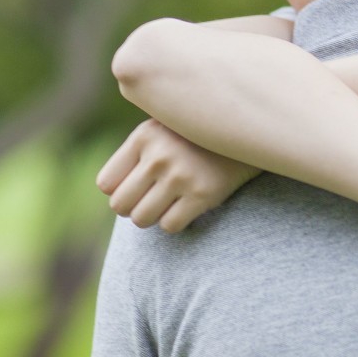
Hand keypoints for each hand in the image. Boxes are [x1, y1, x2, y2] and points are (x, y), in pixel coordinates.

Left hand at [97, 119, 260, 232]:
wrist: (251, 134)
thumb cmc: (198, 138)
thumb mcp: (163, 130)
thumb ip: (136, 154)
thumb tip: (110, 193)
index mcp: (143, 136)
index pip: (106, 184)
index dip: (120, 190)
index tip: (139, 186)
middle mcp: (159, 155)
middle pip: (120, 206)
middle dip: (135, 207)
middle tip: (154, 199)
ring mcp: (181, 175)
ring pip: (142, 219)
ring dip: (154, 217)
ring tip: (170, 203)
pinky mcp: (203, 194)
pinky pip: (170, 226)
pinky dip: (177, 222)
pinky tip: (189, 206)